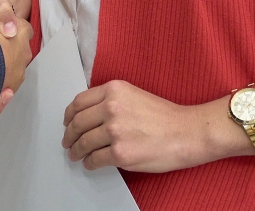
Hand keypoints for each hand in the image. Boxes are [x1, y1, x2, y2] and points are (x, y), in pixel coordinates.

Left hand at [62, 80, 218, 172]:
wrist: (187, 132)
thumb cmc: (165, 116)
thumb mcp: (133, 95)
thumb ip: (110, 100)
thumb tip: (89, 115)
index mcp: (114, 90)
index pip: (79, 102)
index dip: (69, 115)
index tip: (67, 122)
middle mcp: (111, 108)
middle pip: (77, 122)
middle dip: (69, 135)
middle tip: (67, 141)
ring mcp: (115, 131)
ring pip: (84, 142)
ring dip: (76, 151)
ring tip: (75, 155)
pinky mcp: (120, 153)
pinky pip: (95, 159)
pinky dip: (89, 163)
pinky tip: (90, 163)